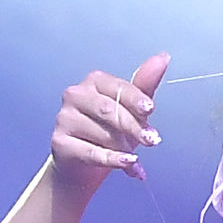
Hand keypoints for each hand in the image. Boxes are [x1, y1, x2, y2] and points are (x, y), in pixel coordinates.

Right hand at [54, 55, 166, 188]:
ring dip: (125, 149)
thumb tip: (163, 57)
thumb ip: (144, 85)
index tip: (150, 110)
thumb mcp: (131, 109)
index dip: (136, 99)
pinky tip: (130, 165)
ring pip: (104, 134)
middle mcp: (75, 95)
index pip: (118, 88)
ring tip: (133, 157)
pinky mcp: (59, 142)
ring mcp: (64, 118)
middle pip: (110, 110)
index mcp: (94, 81)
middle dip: (134, 127)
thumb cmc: (110, 131)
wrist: (83, 165)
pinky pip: (93, 153)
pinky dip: (115, 160)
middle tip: (153, 140)